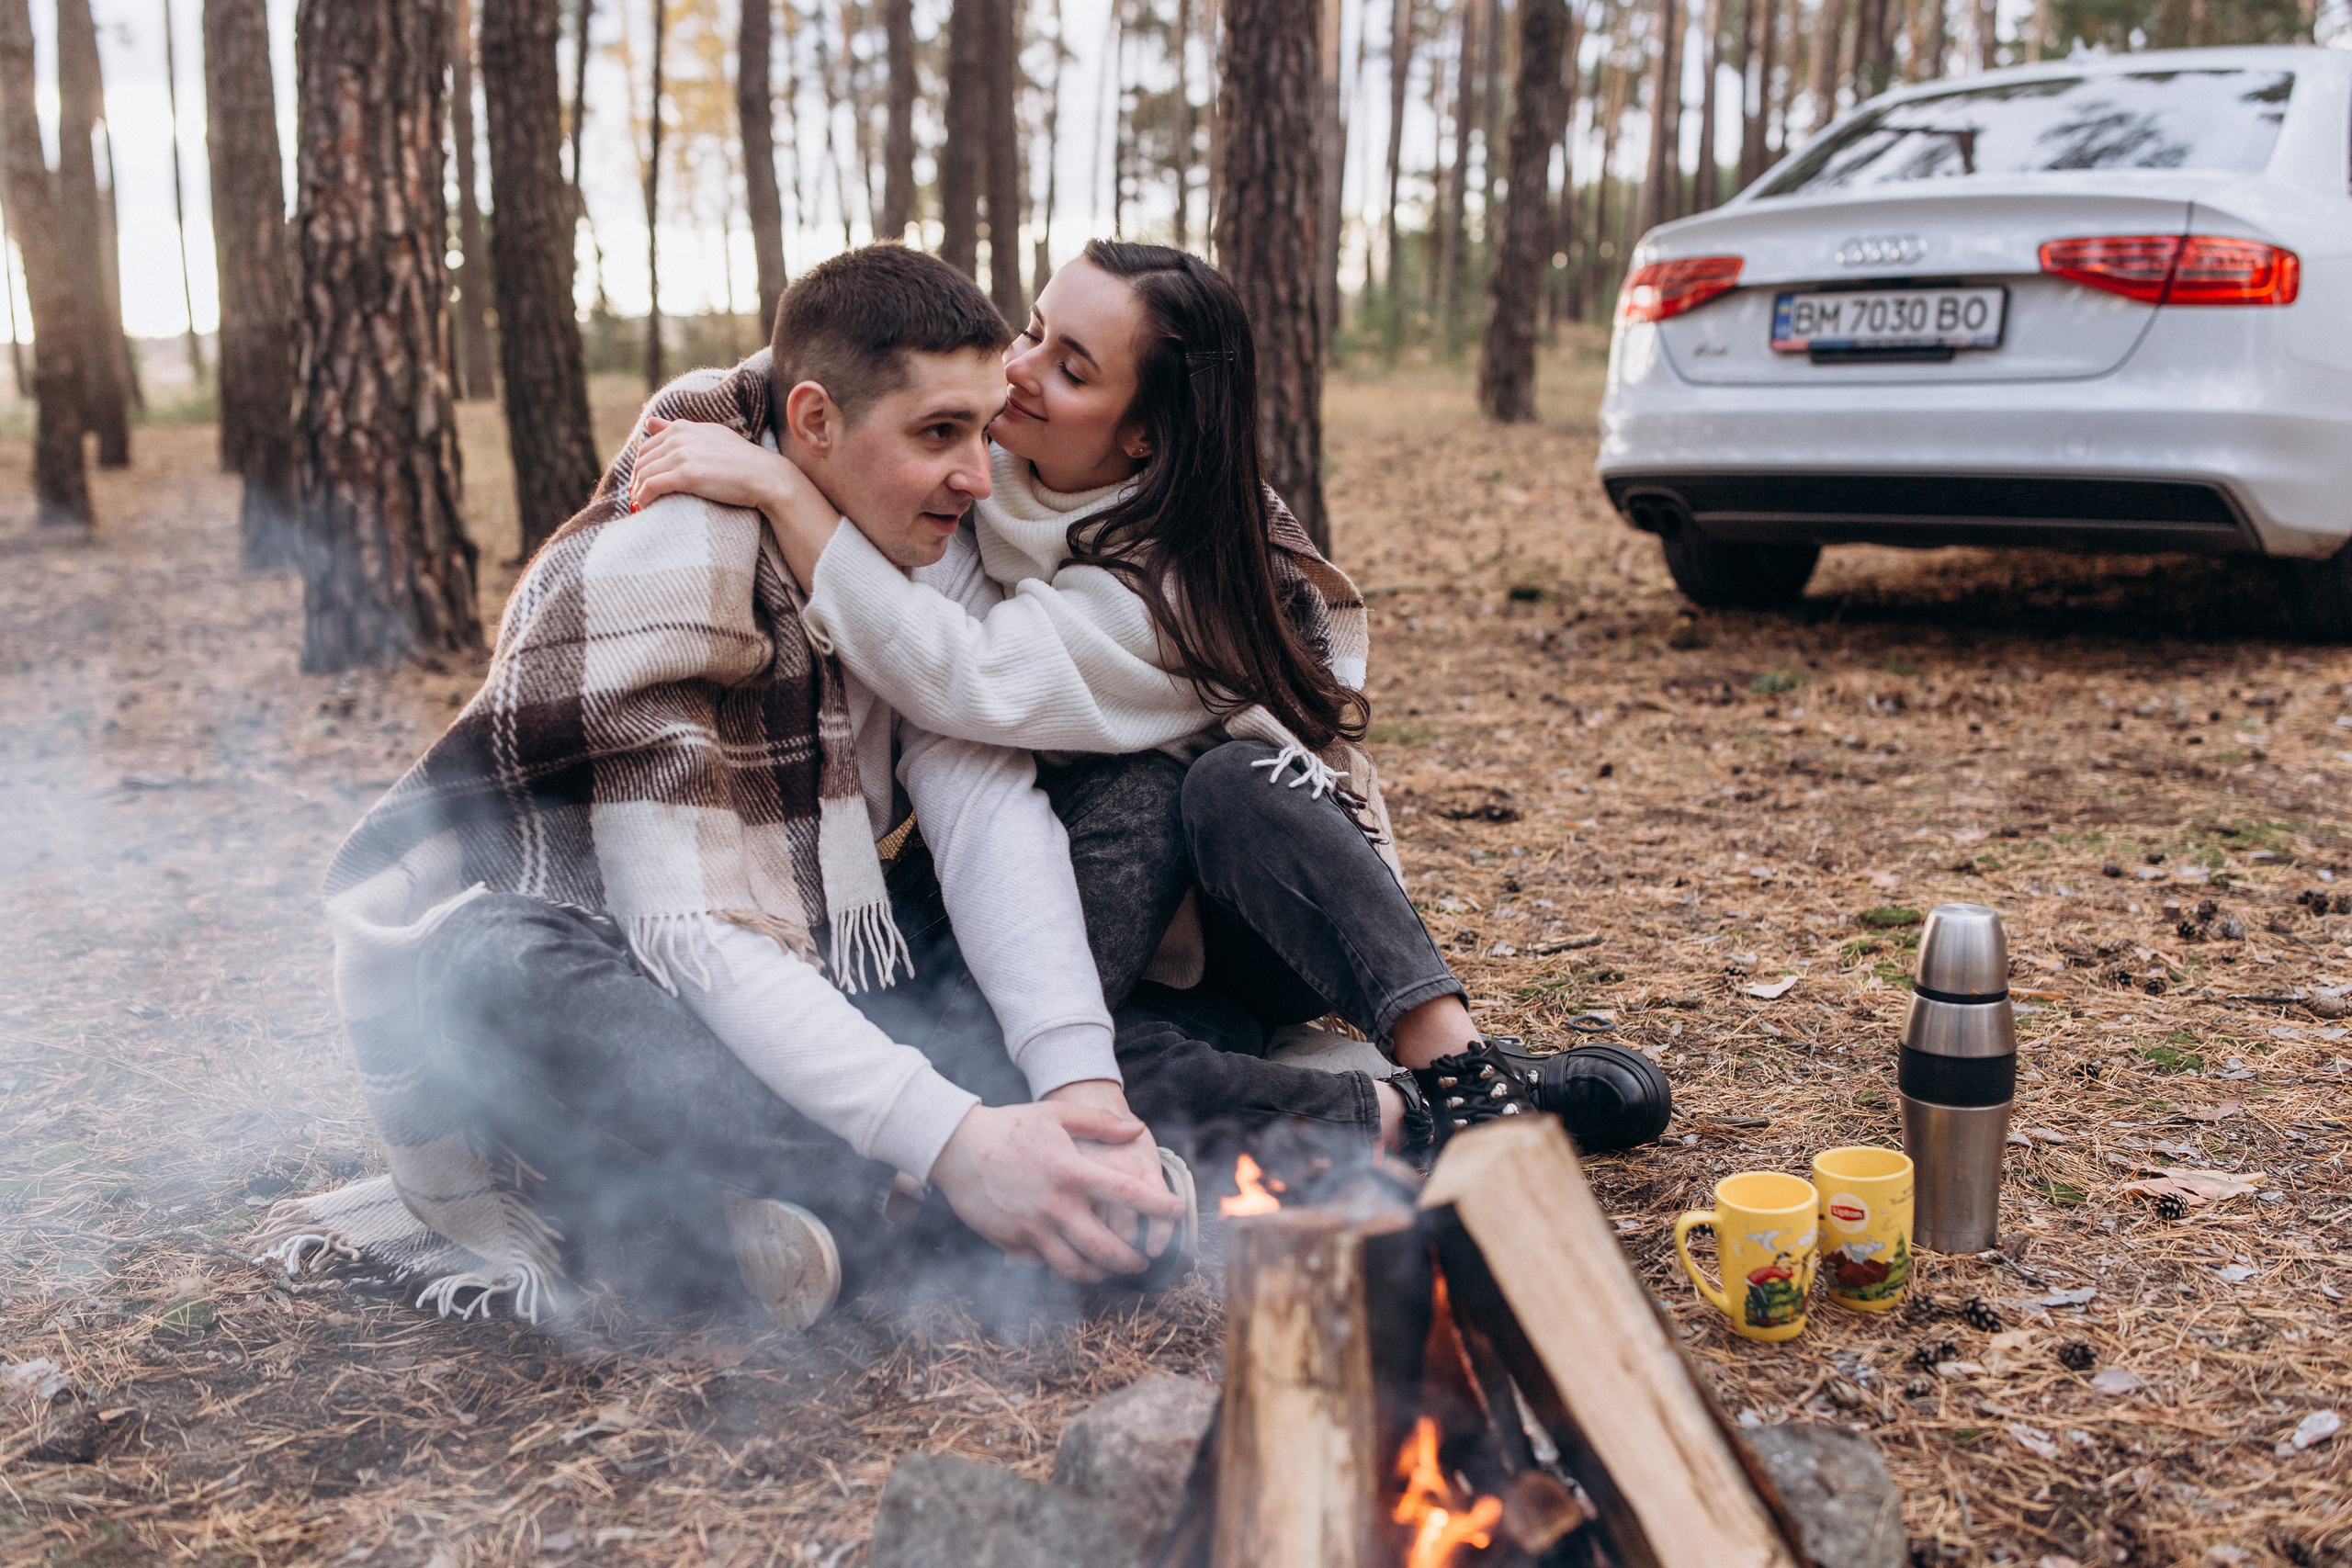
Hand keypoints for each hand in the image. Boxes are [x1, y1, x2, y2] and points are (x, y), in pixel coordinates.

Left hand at [628, 416, 839, 588]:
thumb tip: (650, 422)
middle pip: (641, 461)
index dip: (641, 467)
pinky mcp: (686, 475)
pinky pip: (651, 487)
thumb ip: (678, 429)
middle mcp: (679, 437)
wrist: (766, 477)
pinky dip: (644, 499)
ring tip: (641, 507)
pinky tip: (646, 508)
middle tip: (639, 500)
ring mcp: (682, 455)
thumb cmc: (741, 461)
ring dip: (638, 493)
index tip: (643, 484)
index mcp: (683, 427)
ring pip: (643, 475)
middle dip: (636, 482)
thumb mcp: (710, 437)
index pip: (647, 446)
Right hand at [928, 1099, 1185, 1282]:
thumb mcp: (1056, 1115)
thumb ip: (1099, 1123)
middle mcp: (1057, 1206)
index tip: (1178, 1210)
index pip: (1127, 1193)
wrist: (956, 1147)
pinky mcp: (1012, 1243)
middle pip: (1106, 1248)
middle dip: (1131, 1261)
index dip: (1158, 1205)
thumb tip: (1137, 1129)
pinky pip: (1044, 1266)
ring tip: (1110, 1270)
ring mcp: (1033, 1229)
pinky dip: (1062, 1268)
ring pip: (1076, 1268)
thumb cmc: (1009, 1127)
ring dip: (1100, 1274)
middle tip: (1141, 1260)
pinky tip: (1071, 1263)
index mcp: (1072, 1173)